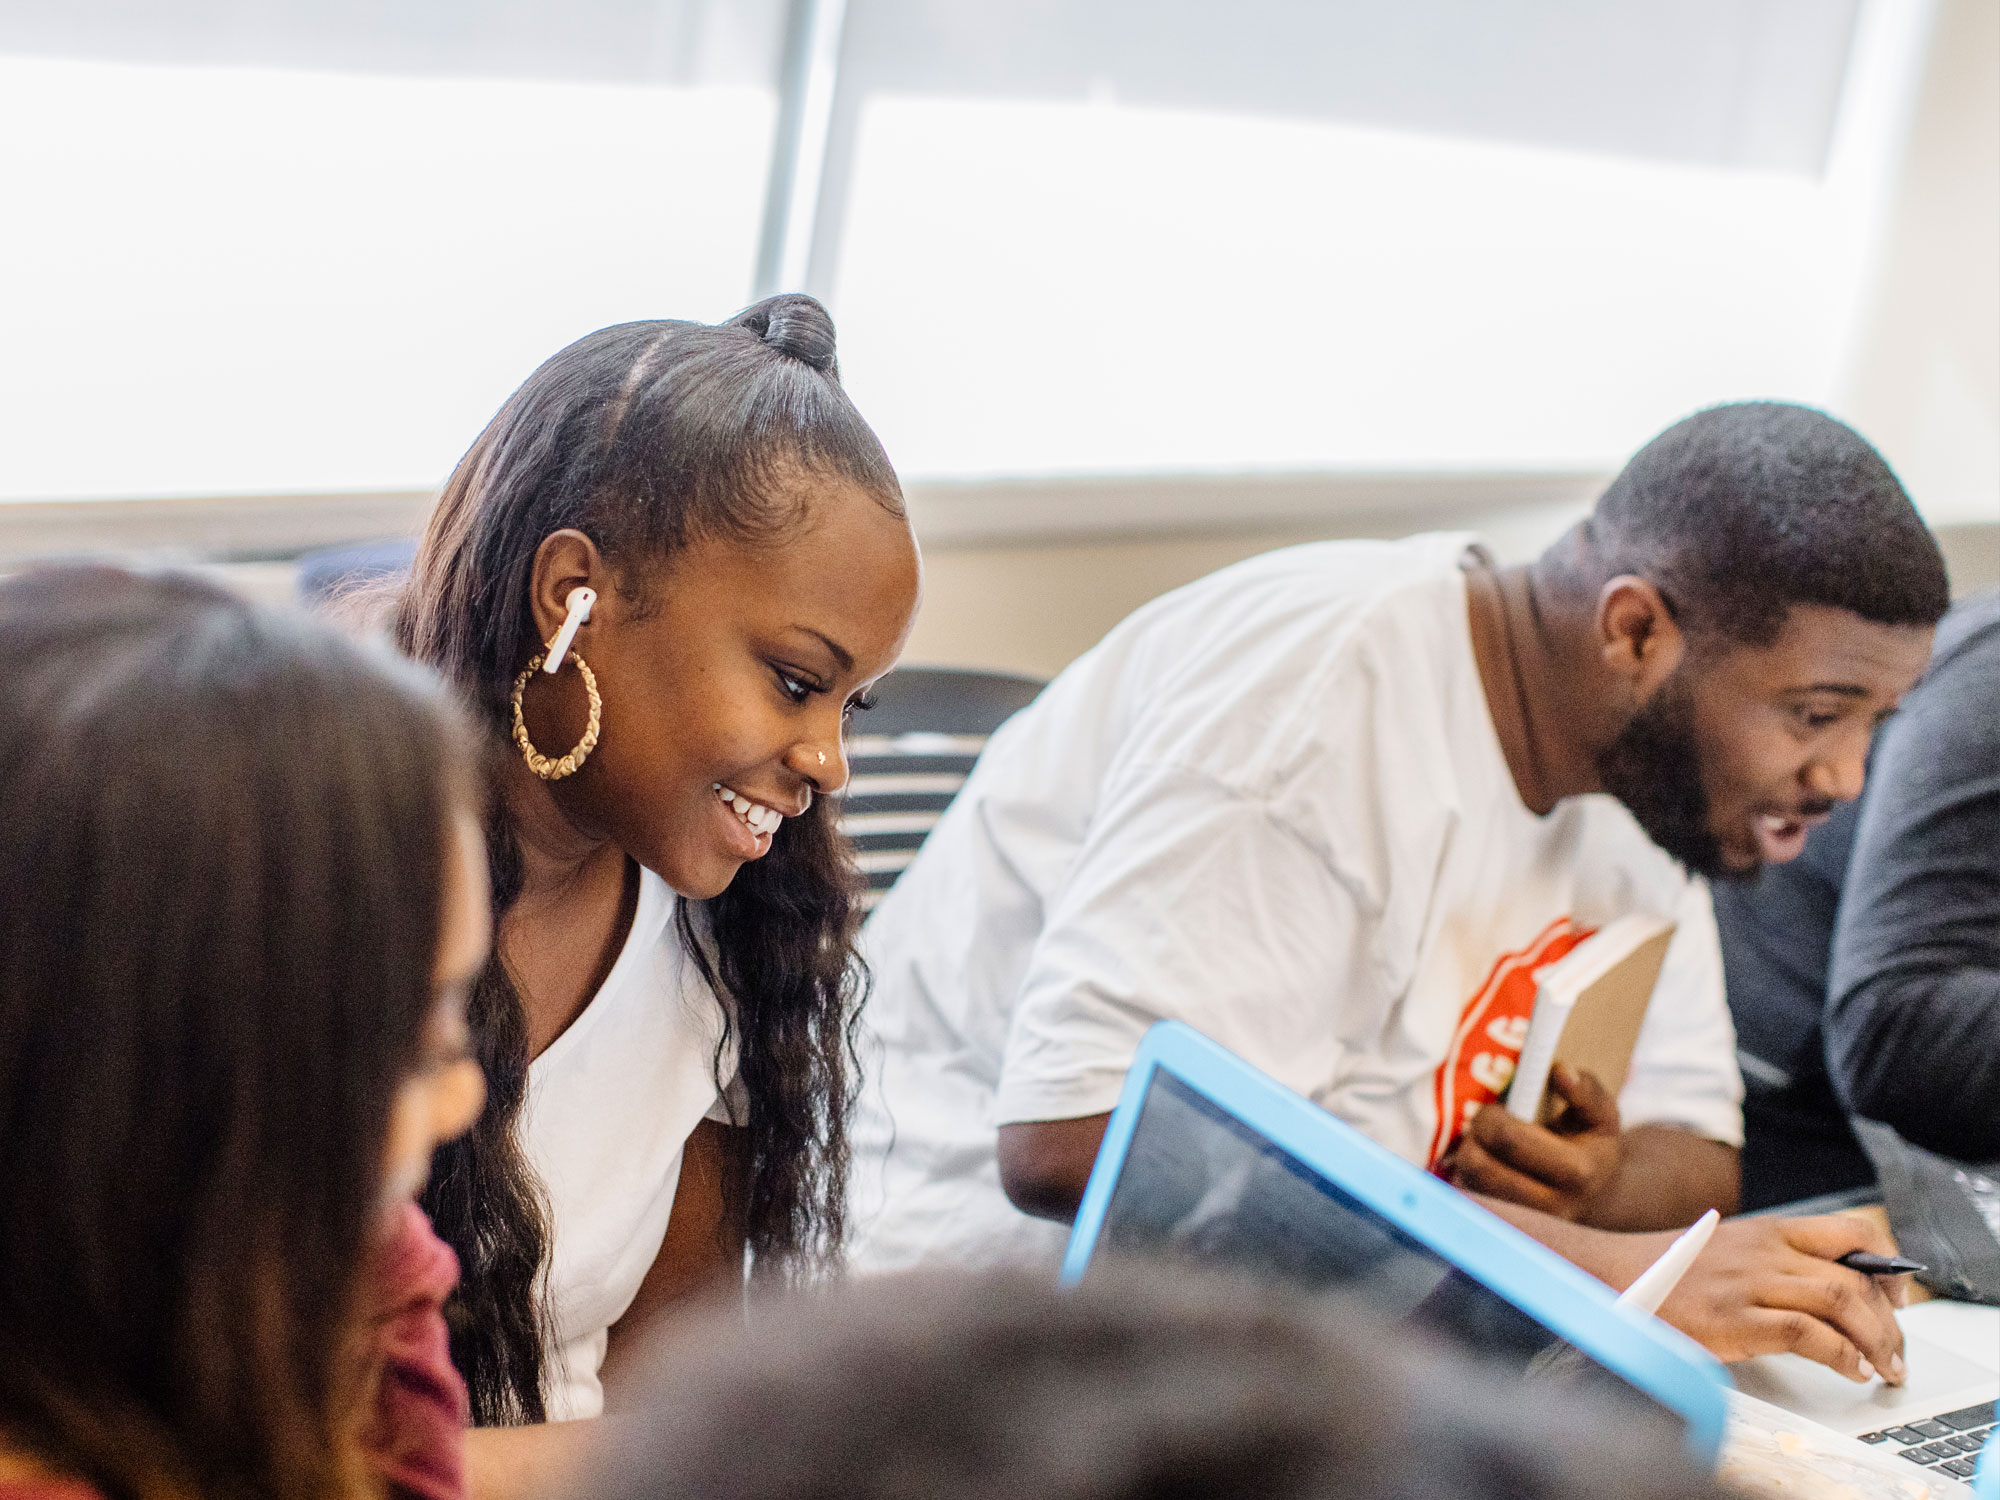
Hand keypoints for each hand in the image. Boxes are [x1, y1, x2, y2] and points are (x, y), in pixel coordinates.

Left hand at [1445, 1064, 1621, 1221]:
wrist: (1596, 1195)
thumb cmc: (1592, 1144)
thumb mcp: (1602, 1114)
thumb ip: (1587, 1090)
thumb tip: (1560, 1071)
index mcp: (1577, 1171)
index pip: (1509, 1140)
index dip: (1492, 1117)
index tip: (1497, 1108)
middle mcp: (1552, 1206)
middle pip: (1480, 1165)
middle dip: (1474, 1134)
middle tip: (1485, 1122)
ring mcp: (1527, 1224)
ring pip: (1469, 1184)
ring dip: (1468, 1155)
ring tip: (1486, 1143)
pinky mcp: (1507, 1231)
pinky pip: (1468, 1201)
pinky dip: (1468, 1178)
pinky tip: (1487, 1165)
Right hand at [1640, 1213, 1907, 1383]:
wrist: (1615, 1275)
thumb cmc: (1676, 1271)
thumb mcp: (1738, 1252)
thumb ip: (1784, 1264)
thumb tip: (1844, 1294)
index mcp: (1772, 1229)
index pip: (1854, 1231)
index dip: (1889, 1265)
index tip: (1897, 1298)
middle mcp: (1767, 1250)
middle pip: (1855, 1276)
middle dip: (1890, 1322)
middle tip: (1896, 1352)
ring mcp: (1750, 1282)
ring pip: (1840, 1300)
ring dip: (1875, 1340)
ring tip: (1881, 1367)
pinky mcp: (1734, 1318)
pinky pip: (1806, 1333)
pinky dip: (1839, 1355)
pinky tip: (1846, 1370)